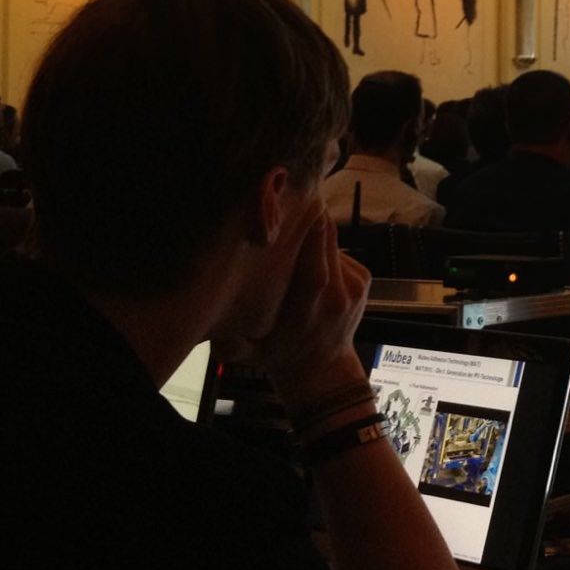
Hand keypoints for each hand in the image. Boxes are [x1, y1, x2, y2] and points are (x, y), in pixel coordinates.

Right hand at [244, 214, 372, 405]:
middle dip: (308, 221)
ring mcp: (354, 287)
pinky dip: (322, 247)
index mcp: (307, 315)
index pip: (315, 274)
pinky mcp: (363, 278)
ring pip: (332, 243)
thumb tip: (207, 323)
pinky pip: (338, 251)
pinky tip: (307, 257)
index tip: (297, 212)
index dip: (310, 240)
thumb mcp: (247, 351)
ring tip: (291, 229)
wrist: (323, 366)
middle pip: (326, 245)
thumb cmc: (277, 354)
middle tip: (285, 202)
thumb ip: (229, 341)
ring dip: (312, 234)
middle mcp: (336, 299)